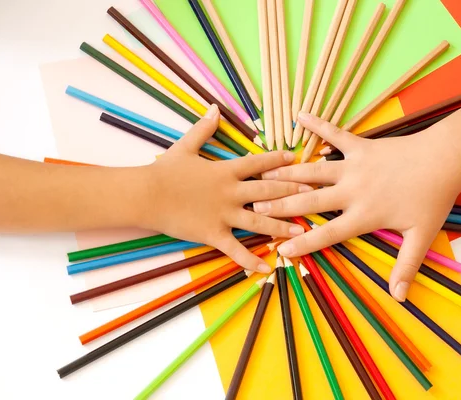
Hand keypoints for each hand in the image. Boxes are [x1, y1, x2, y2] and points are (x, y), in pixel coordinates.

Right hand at [139, 105, 310, 272]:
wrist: (145, 195)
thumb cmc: (164, 171)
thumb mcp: (185, 146)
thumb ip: (204, 129)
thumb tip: (214, 108)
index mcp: (226, 170)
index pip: (258, 163)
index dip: (278, 160)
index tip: (296, 158)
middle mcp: (231, 192)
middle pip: (268, 191)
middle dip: (293, 191)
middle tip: (315, 193)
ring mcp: (224, 214)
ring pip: (260, 221)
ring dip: (283, 226)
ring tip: (302, 230)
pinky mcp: (214, 234)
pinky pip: (236, 249)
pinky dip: (251, 260)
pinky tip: (268, 268)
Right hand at [254, 112, 460, 299]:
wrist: (444, 159)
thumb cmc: (432, 199)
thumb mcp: (421, 236)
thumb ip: (406, 266)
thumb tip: (399, 297)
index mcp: (364, 215)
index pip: (328, 233)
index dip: (303, 244)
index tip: (280, 251)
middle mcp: (351, 191)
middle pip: (310, 201)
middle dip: (282, 207)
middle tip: (256, 210)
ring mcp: (353, 166)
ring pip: (313, 171)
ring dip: (287, 174)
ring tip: (263, 176)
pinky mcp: (360, 145)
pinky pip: (334, 134)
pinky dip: (317, 125)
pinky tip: (299, 116)